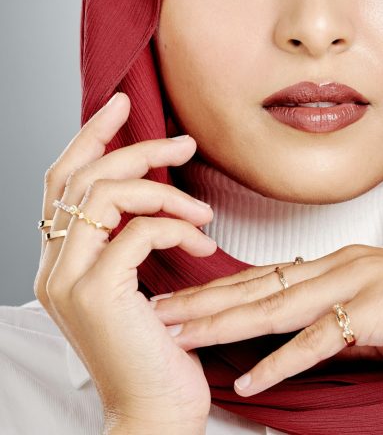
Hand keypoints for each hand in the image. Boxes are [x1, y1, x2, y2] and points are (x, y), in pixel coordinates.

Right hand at [34, 92, 216, 428]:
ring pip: (108, 196)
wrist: (153, 411)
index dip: (89, 136)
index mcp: (59, 259)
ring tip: (203, 211)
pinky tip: (202, 242)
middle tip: (183, 143)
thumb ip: (128, 238)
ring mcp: (68, 279)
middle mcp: (52, 266)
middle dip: (137, 149)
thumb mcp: (136, 283)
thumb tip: (154, 190)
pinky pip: (139, 230)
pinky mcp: (96, 293)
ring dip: (166, 192)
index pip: (63, 180)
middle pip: (85, 178)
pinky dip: (177, 226)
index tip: (120, 105)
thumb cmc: (156, 345)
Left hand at [150, 244, 382, 395]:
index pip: (266, 275)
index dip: (220, 289)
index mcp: (339, 262)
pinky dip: (280, 362)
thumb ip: (345, 314)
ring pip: (275, 306)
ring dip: (222, 323)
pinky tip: (247, 378)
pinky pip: (318, 342)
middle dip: (203, 301)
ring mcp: (357, 284)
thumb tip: (316, 334)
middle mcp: (339, 265)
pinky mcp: (377, 313)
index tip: (182, 300)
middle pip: (257, 285)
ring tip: (178, 336)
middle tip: (157, 312)